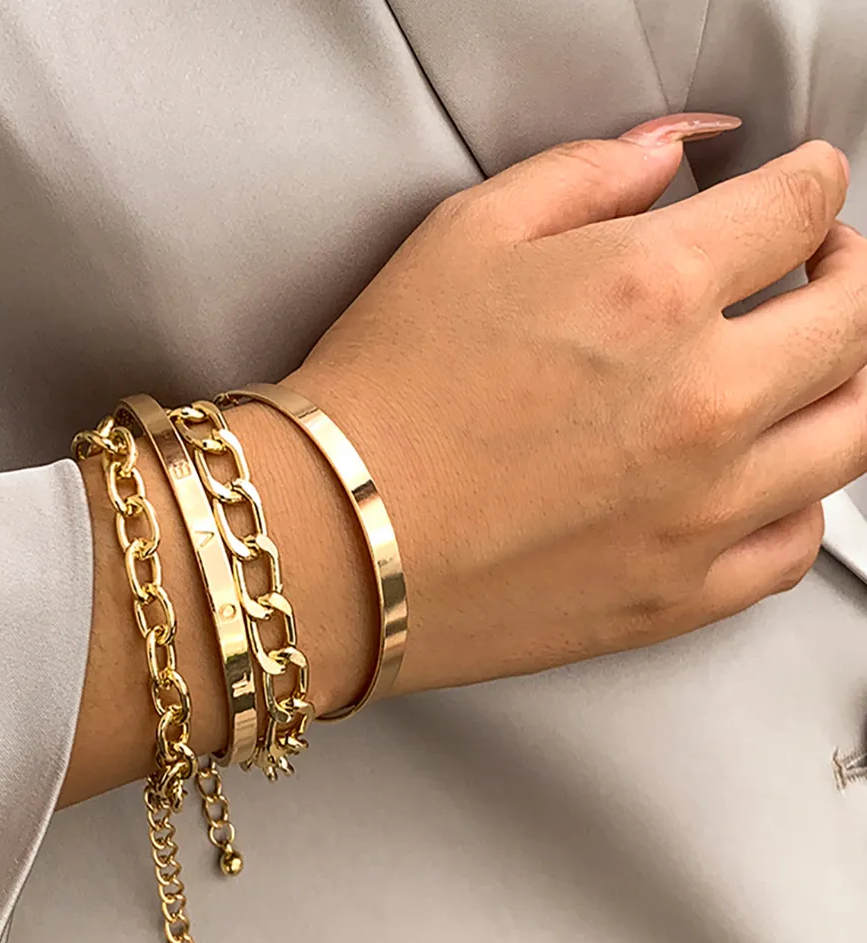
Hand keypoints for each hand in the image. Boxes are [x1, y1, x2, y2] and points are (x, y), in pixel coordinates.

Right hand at [282, 114, 866, 690]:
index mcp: (652, 290)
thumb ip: (589, 173)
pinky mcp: (676, 595)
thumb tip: (678, 151)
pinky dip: (801, 495)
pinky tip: (763, 474)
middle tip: (820, 265)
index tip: (797, 190)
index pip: (801, 205)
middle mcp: (702, 400)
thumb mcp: (463, 236)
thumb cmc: (378, 393)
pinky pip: (797, 543)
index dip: (809, 182)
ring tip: (805, 365)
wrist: (324, 539)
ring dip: (848, 377)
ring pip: (855, 430)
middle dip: (851, 269)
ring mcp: (701, 511)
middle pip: (858, 317)